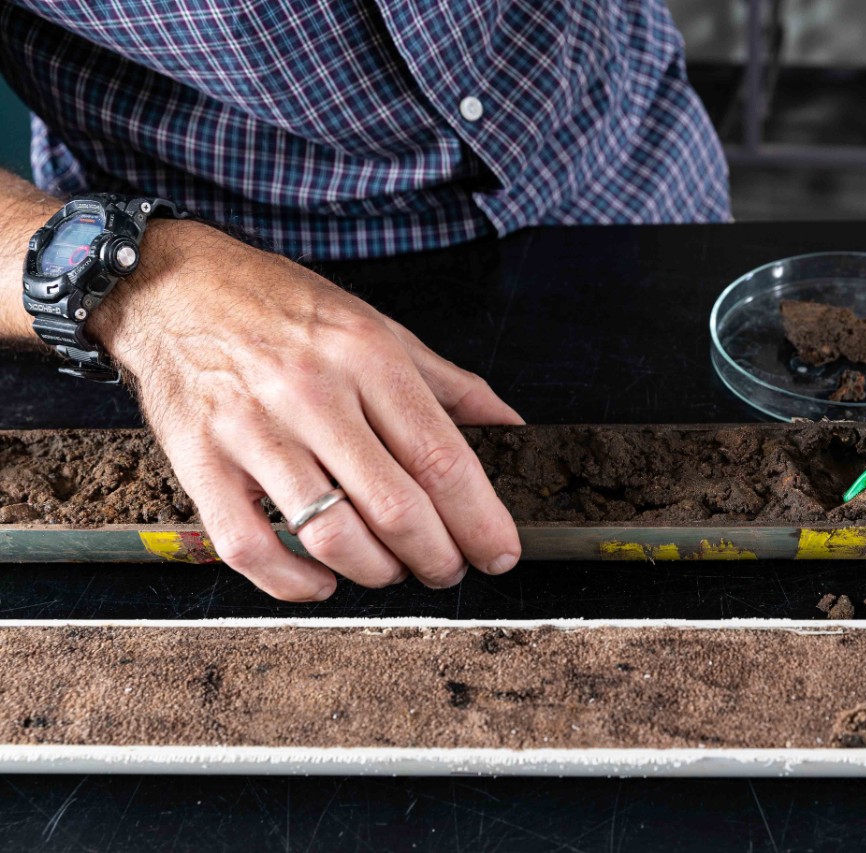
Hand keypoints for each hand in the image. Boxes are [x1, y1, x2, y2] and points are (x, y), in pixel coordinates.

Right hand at [92, 221, 522, 600]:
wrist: (172, 285)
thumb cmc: (281, 307)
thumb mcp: (377, 326)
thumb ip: (447, 382)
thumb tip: (509, 424)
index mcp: (367, 357)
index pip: (441, 457)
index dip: (480, 519)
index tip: (500, 552)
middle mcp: (312, 394)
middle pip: (396, 506)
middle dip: (438, 556)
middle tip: (449, 567)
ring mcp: (252, 431)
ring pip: (331, 535)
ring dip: (377, 571)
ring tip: (391, 568)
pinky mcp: (200, 462)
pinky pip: (251, 547)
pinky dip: (295, 582)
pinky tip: (322, 579)